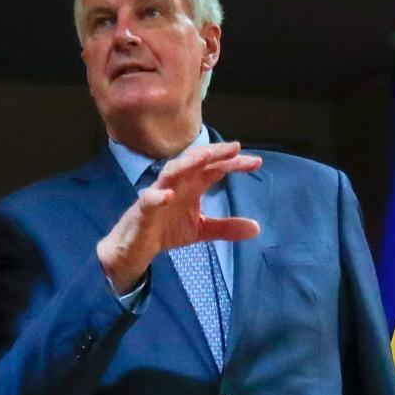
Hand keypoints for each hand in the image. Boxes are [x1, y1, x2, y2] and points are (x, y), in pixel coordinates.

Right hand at [97, 141, 262, 293]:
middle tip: (235, 148)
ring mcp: (159, 193)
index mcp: (192, 185)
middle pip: (196, 162)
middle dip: (214, 154)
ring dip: (187, 163)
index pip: (215, 168)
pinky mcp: (143, 210)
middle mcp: (177, 184)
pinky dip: (157, 196)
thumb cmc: (166, 229)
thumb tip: (257, 228)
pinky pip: (149, 200)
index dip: (234, 164)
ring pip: (172, 172)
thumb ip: (226, 227)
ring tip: (204, 156)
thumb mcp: (201, 230)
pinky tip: (167, 195)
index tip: (256, 162)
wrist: (136, 246)